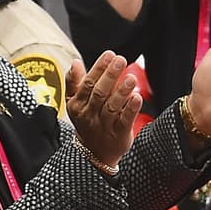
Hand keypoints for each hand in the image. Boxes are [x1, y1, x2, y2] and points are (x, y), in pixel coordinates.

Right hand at [66, 51, 142, 168]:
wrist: (92, 154)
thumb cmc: (86, 122)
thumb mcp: (74, 103)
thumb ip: (74, 82)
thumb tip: (75, 62)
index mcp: (78, 104)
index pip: (87, 83)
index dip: (98, 68)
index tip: (109, 55)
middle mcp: (90, 115)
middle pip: (99, 93)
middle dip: (110, 75)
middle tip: (120, 60)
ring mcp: (104, 126)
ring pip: (112, 107)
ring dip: (121, 91)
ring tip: (131, 78)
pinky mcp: (118, 135)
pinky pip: (125, 121)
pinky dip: (131, 109)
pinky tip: (137, 98)